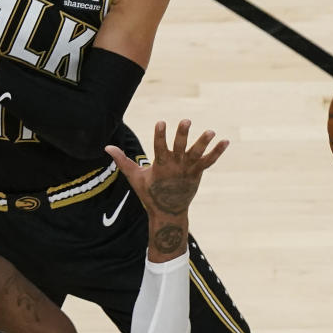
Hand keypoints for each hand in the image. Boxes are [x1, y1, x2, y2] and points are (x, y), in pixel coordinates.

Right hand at [106, 119, 227, 220]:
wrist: (168, 211)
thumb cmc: (149, 193)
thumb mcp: (135, 177)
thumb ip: (123, 161)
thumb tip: (107, 147)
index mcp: (160, 166)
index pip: (159, 148)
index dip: (160, 135)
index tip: (161, 122)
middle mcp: (175, 166)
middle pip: (180, 148)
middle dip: (182, 135)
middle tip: (186, 121)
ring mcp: (188, 170)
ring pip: (197, 154)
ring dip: (204, 143)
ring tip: (212, 131)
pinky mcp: (197, 174)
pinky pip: (208, 161)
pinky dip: (217, 152)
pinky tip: (226, 141)